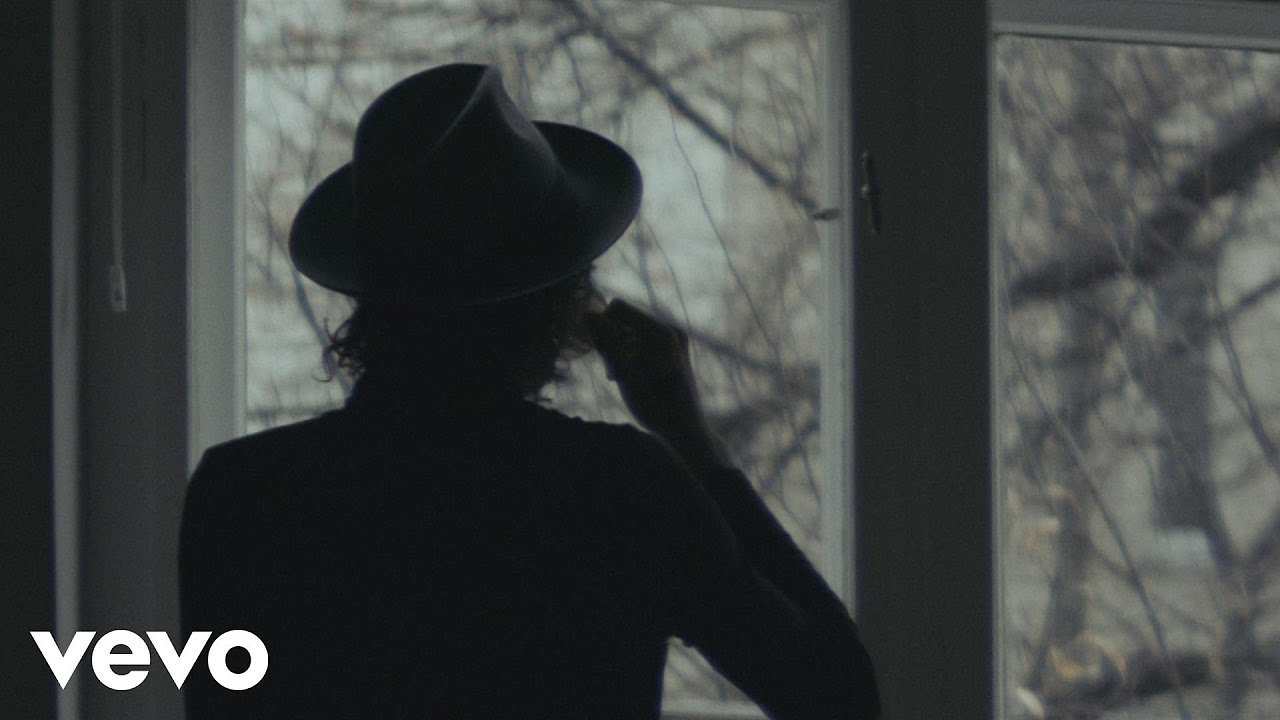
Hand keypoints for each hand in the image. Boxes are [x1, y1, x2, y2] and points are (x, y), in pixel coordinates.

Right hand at [586, 299, 727, 464]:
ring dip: (618, 353)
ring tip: (622, 380)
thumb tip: (587, 315)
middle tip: (615, 376)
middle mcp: (671, 329)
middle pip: (623, 320)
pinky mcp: (670, 346)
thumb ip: (606, 345)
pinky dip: (629, 356)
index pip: (619, 308)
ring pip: (628, 332)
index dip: (602, 327)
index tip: (604, 358)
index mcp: (664, 333)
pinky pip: (639, 340)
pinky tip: (631, 378)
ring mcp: (672, 337)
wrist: (686, 431)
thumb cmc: (657, 409)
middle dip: (611, 343)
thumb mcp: (626, 378)